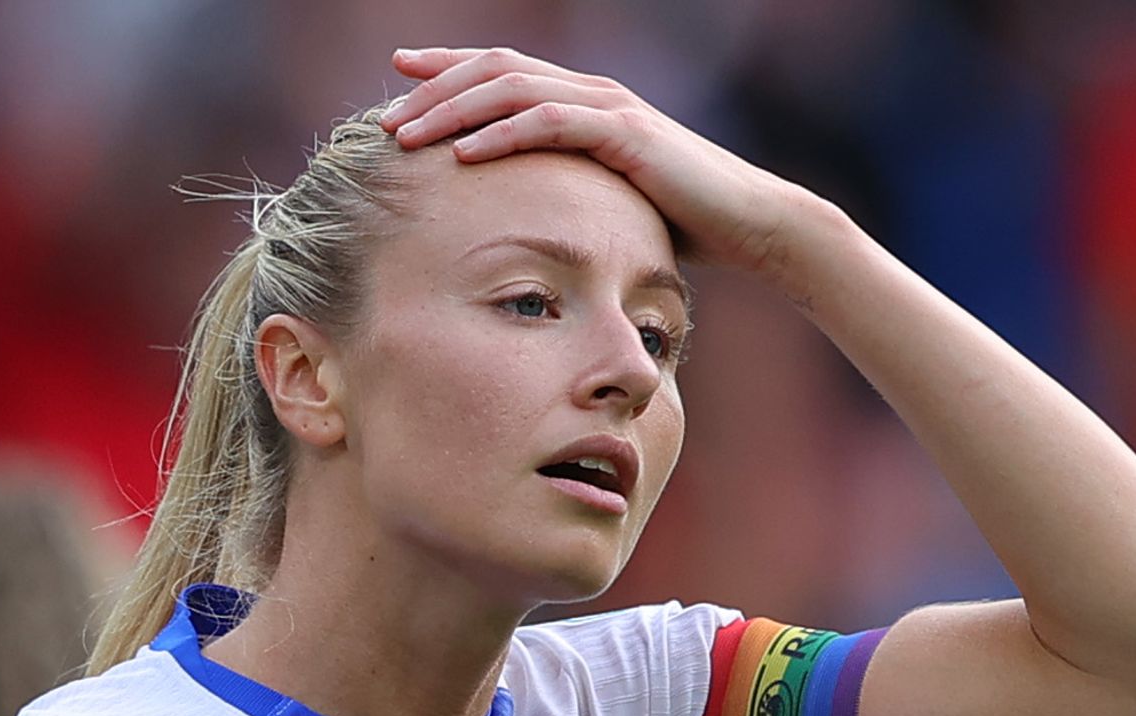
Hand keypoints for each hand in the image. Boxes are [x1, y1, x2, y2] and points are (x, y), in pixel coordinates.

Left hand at [380, 46, 829, 278]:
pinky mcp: (625, 133)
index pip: (501, 72)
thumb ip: (566, 197)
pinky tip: (464, 152)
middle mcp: (591, 92)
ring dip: (452, 108)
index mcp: (583, 102)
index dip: (445, 70)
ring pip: (512, 89)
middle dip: (433, 88)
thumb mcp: (607, 205)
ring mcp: (609, 107)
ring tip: (405, 134)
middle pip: (494, 70)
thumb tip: (519, 225)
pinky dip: (502, 133)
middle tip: (383, 115)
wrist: (752, 225)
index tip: (394, 80)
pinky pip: (550, 122)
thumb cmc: (682, 223)